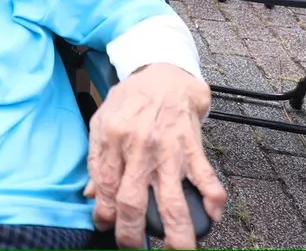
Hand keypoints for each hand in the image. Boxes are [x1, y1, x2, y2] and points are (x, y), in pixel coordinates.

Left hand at [87, 63, 224, 248]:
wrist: (164, 73)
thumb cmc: (131, 98)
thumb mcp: (102, 121)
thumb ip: (96, 159)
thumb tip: (92, 195)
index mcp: (113, 140)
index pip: (105, 187)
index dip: (104, 214)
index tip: (106, 228)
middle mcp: (139, 148)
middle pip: (133, 202)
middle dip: (132, 234)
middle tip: (132, 248)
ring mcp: (169, 150)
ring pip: (172, 201)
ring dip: (177, 234)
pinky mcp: (193, 147)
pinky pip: (207, 179)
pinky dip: (213, 201)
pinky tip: (214, 217)